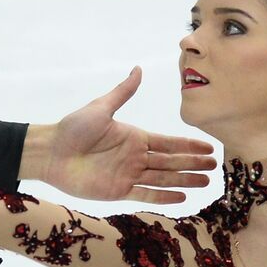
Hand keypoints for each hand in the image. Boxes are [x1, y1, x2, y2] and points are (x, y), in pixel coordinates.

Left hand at [25, 66, 216, 202]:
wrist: (51, 153)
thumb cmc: (73, 128)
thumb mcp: (101, 107)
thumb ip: (122, 92)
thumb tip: (138, 69)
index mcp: (135, 137)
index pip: (168, 142)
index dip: (189, 145)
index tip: (208, 147)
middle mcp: (135, 157)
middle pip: (171, 161)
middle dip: (193, 164)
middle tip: (215, 167)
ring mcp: (128, 175)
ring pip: (163, 178)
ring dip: (184, 181)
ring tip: (205, 183)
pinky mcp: (118, 191)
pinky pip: (146, 194)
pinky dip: (163, 196)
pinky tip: (181, 198)